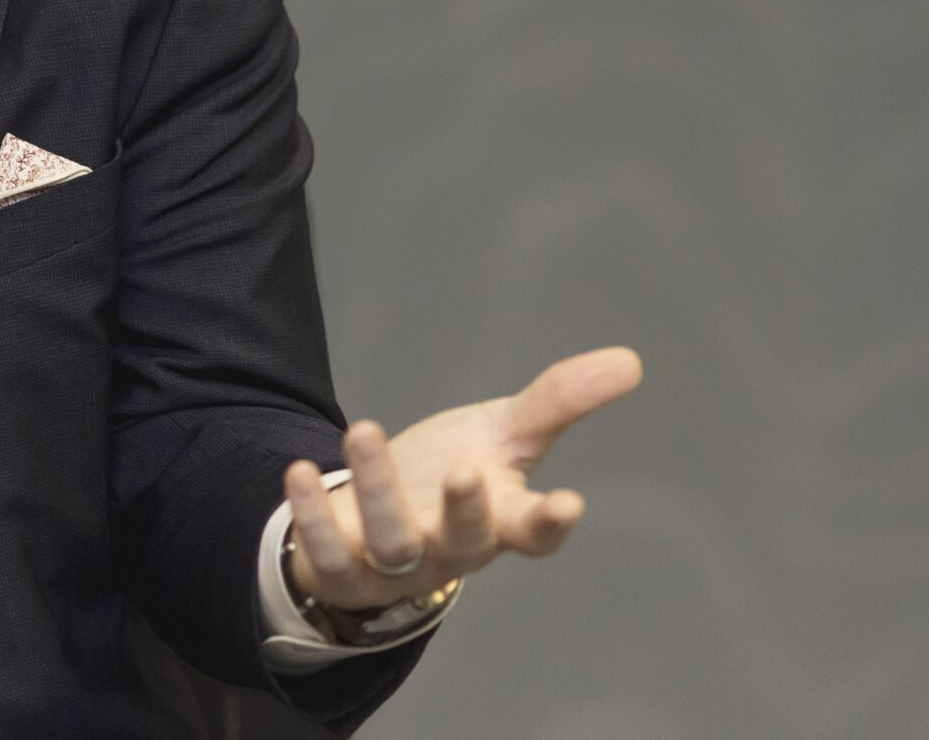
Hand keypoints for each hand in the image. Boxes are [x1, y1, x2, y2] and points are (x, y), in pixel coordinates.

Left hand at [283, 346, 643, 615]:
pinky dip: (312, 514)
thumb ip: (560, 402)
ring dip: (376, 489)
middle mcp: (450, 550)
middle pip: (463, 543)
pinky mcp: (343, 568)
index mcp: (498, 522)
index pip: (533, 532)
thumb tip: (629, 361)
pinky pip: (325, 553)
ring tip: (363, 430)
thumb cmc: (450, 478)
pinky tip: (298, 470)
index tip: (567, 503)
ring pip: (391, 540)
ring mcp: (396, 565)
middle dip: (464, 512)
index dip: (550, 523)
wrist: (376, 521)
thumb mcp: (504, 436)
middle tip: (464, 470)